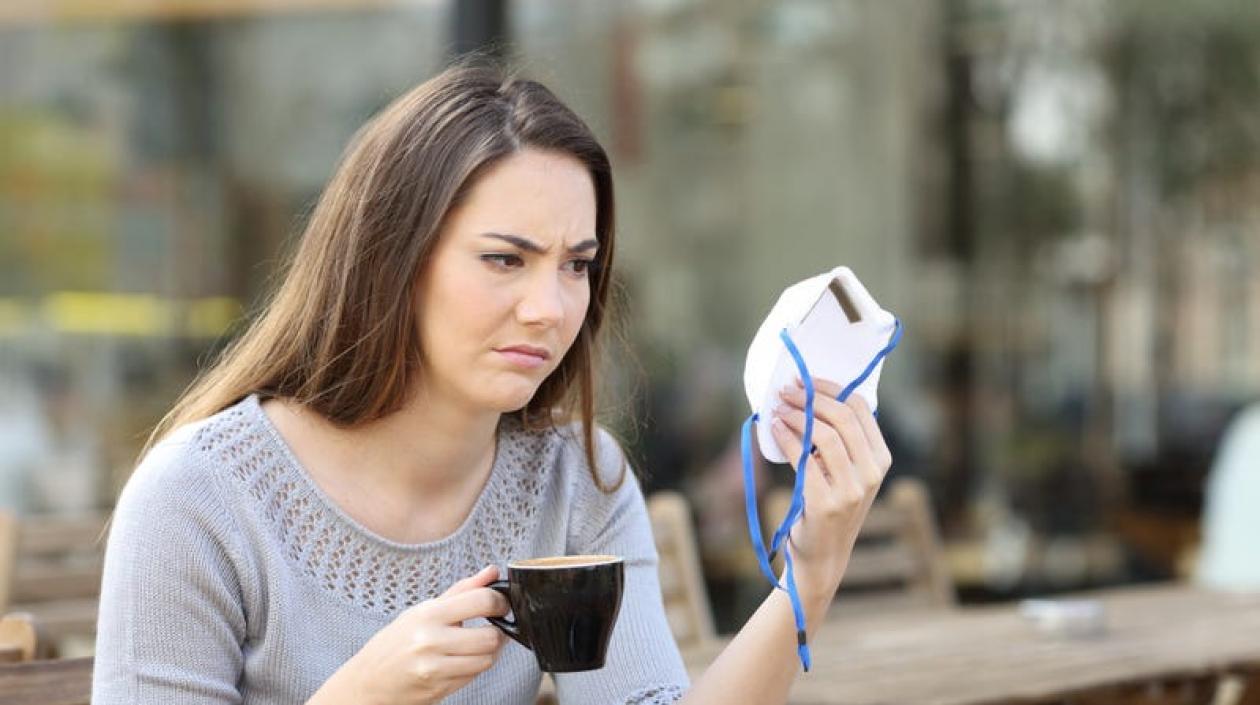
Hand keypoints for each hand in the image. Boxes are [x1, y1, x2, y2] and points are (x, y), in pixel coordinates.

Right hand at [309, 565, 509, 704]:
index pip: (482, 600)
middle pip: (491, 636)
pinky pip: (473, 677)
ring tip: (478, 644)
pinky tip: (463, 660)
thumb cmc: (395, 642)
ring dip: (489, 652)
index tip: (502, 604)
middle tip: (495, 627)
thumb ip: (462, 590)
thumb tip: (491, 571)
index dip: (501, 602)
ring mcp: (435, 668)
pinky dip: (474, 668)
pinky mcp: (438, 689)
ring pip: (486, 660)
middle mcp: (431, 641)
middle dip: (499, 632)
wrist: (368, 681)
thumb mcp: (423, 610)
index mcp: (429, 614)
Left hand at [769, 377, 892, 605]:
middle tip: (786, 391)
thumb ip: (840, 441)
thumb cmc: (828, 506)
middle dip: (811, 397)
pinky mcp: (825, 503)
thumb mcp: (846, 473)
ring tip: (778, 409)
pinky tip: (775, 429)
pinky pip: (804, 459)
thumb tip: (811, 395)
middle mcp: (872, 474)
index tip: (806, 381)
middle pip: (843, 417)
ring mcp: (851, 490)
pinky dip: (787, 438)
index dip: (832, 388)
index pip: (861, 409)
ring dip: (797, 415)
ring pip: (825, 434)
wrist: (822, 556)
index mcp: (881, 459)